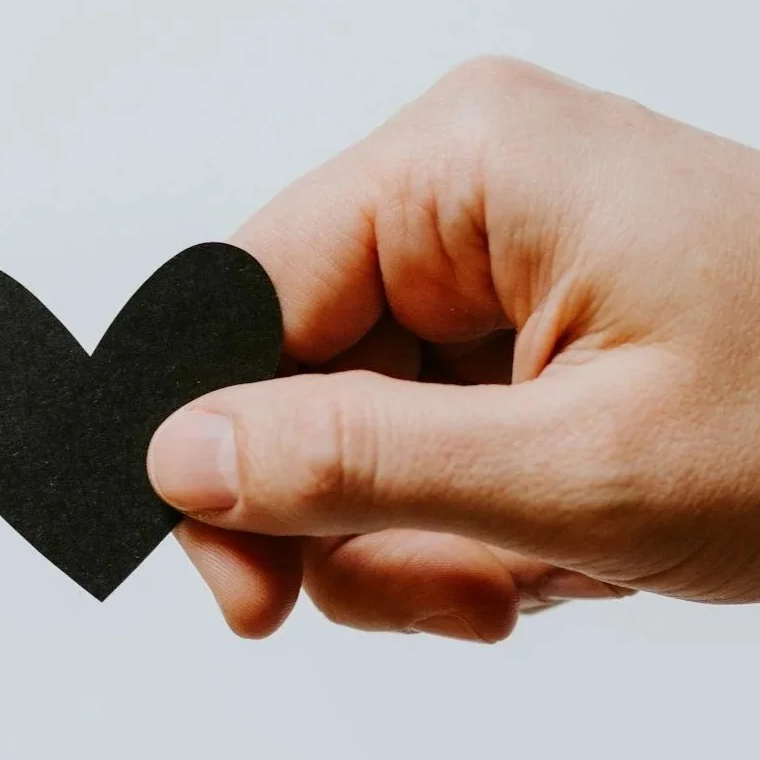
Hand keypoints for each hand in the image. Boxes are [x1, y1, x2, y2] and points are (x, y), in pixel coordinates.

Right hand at [148, 58, 759, 639]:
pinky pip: (423, 442)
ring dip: (425, 538)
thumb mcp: (579, 469)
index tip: (247, 592)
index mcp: (462, 164)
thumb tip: (179, 458)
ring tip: (538, 572)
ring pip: (355, 431)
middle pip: (293, 378)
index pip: (240, 302)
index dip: (219, 454)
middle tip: (457, 595)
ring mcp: (493, 262)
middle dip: (357, 518)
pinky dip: (471, 524)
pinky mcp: (522, 326)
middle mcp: (463, 193)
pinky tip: (560, 548)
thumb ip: (355, 464)